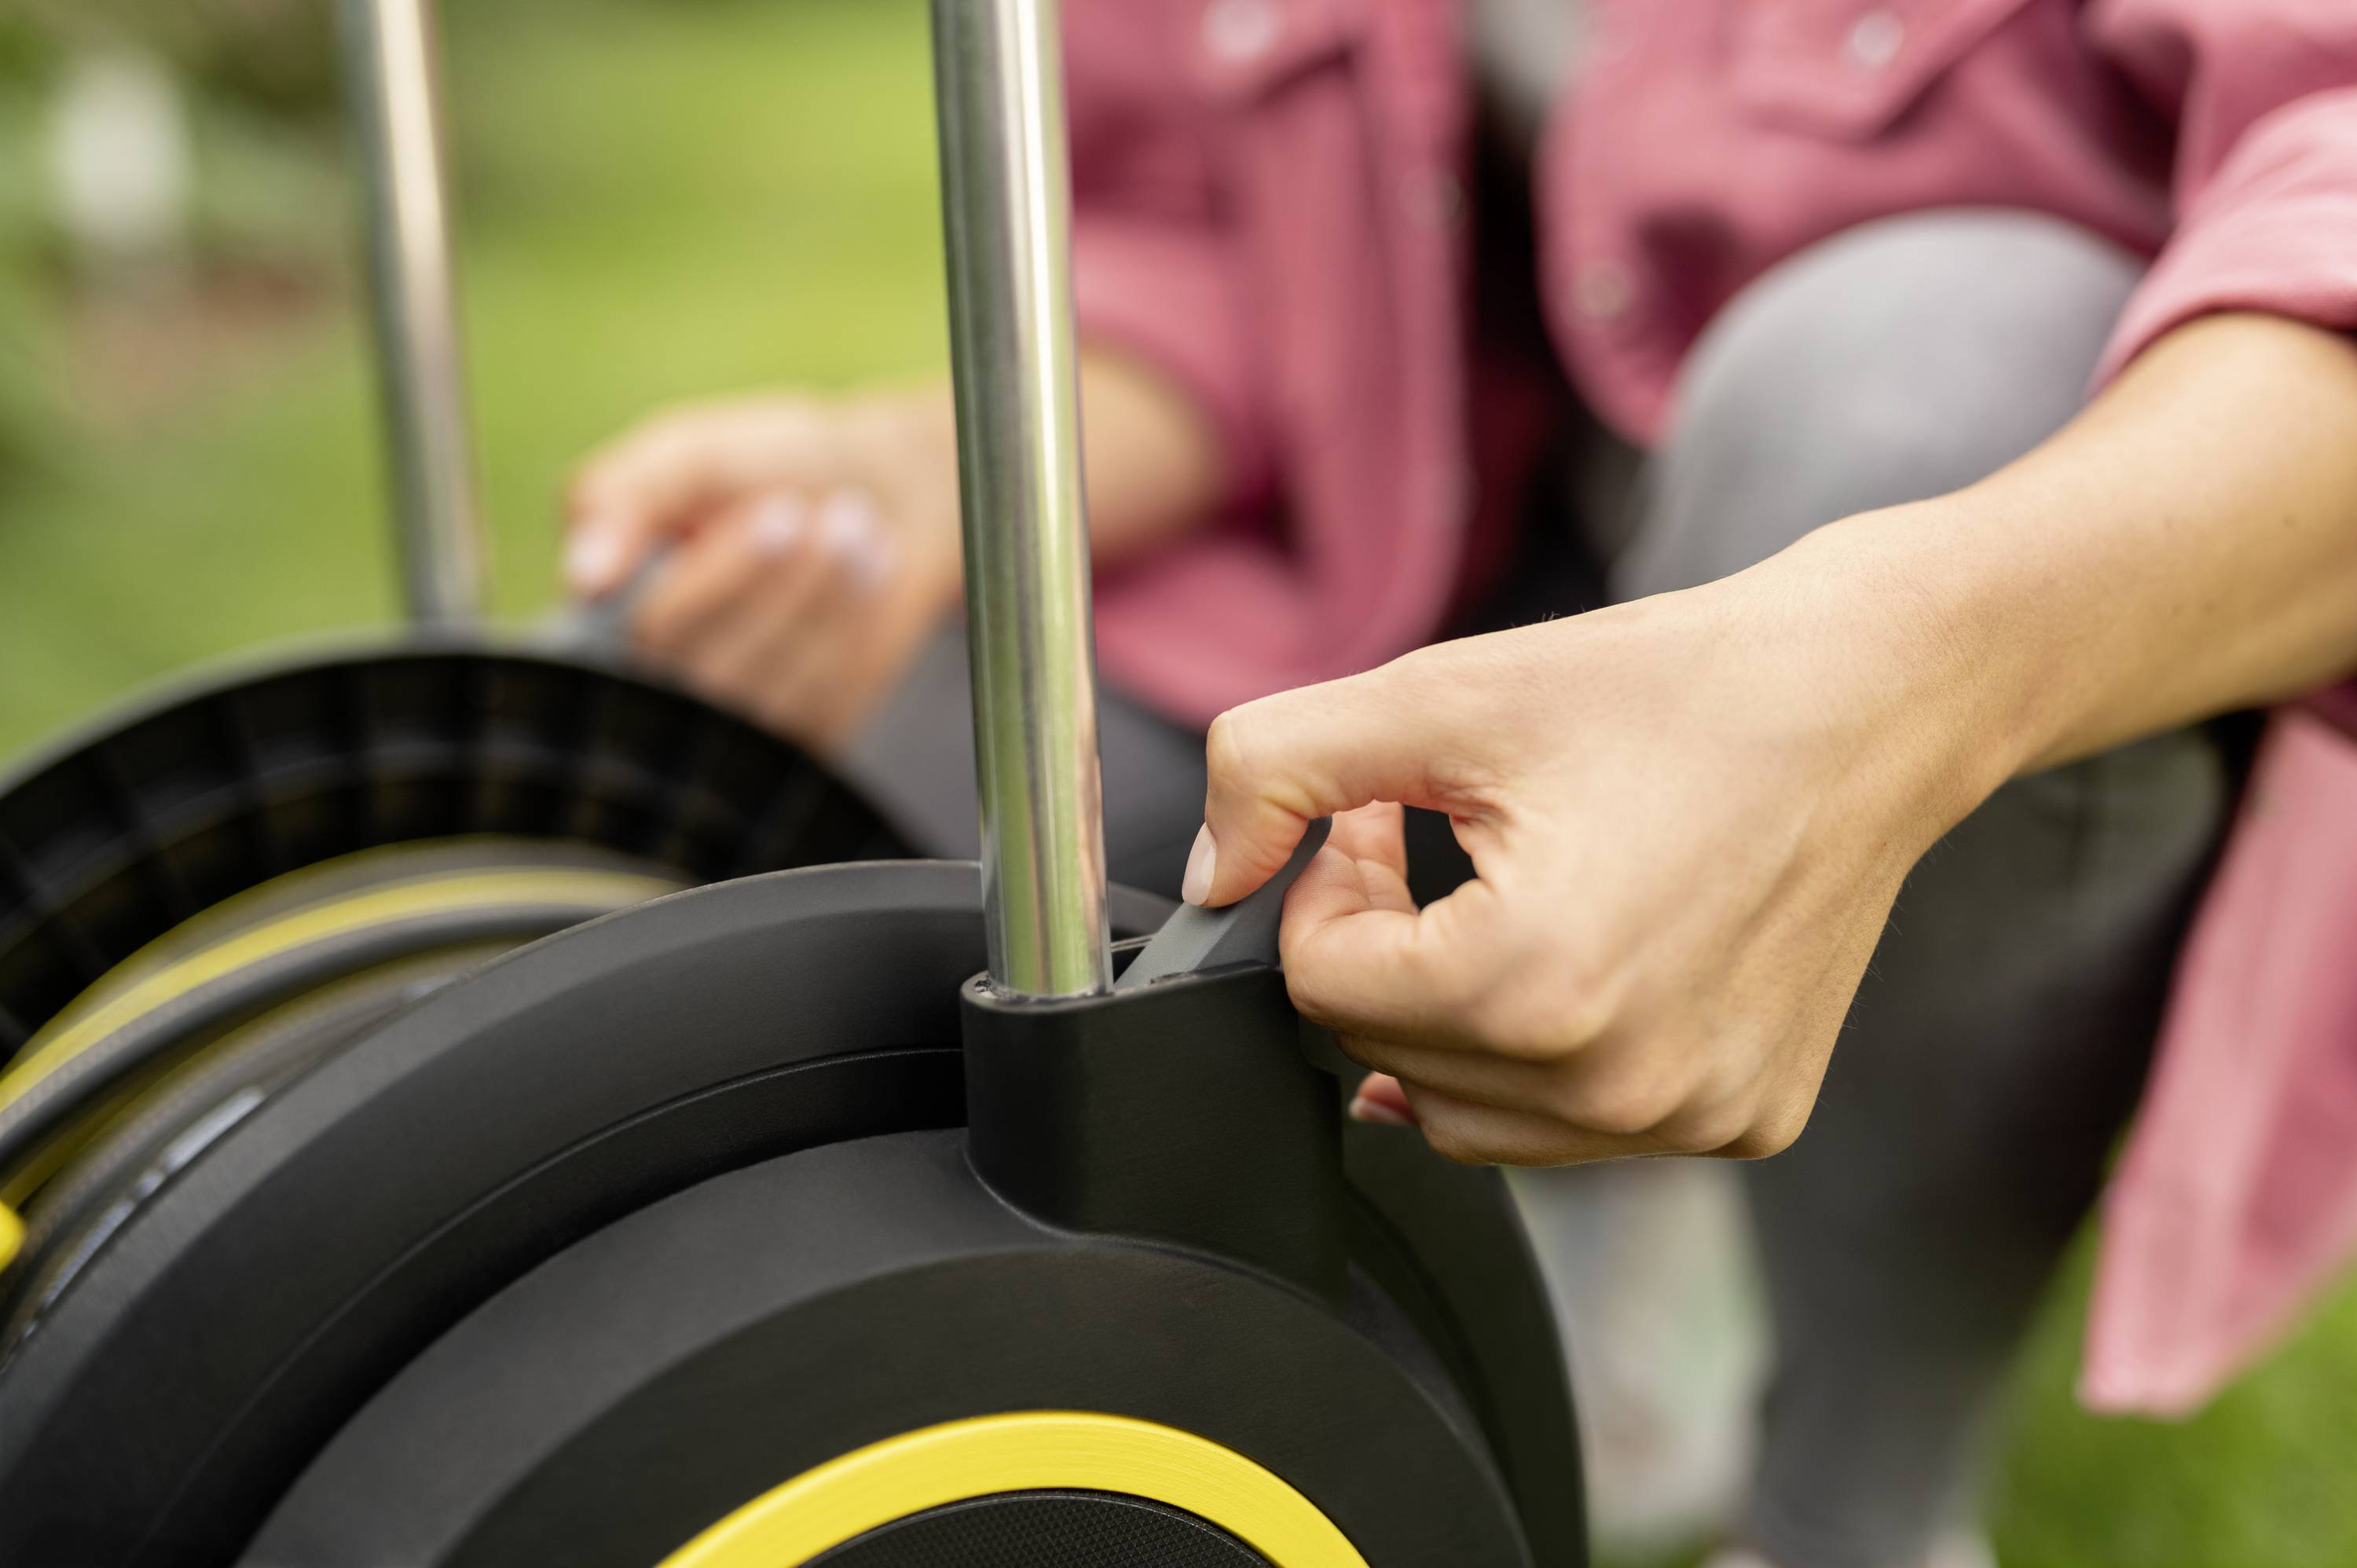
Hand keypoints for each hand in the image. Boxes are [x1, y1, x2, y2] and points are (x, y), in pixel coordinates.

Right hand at [564, 386, 963, 752]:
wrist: (877, 485)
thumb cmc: (765, 464)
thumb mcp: (689, 453)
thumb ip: (623, 495)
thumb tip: (584, 575)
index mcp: (609, 610)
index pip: (649, 633)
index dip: (722, 579)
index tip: (782, 512)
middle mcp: (661, 679)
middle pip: (710, 674)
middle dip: (782, 590)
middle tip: (839, 514)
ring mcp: (733, 719)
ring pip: (770, 697)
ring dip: (825, 604)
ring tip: (856, 525)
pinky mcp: (803, 733)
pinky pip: (824, 708)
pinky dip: (854, 632)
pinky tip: (872, 570)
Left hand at [1183, 527, 2016, 1164]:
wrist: (1872, 700)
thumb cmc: (1670, 687)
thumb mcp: (1438, 691)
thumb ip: (1275, 768)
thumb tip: (1209, 877)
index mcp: (1532, 986)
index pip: (1324, 989)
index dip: (1331, 890)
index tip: (1383, 819)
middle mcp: (1617, 1085)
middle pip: (1390, 1059)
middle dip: (1385, 948)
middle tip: (1434, 839)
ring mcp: (1690, 1119)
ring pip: (1472, 1113)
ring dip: (1455, 1012)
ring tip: (1508, 891)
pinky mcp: (1744, 1123)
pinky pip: (1582, 1122)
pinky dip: (1555, 1053)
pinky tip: (1599, 947)